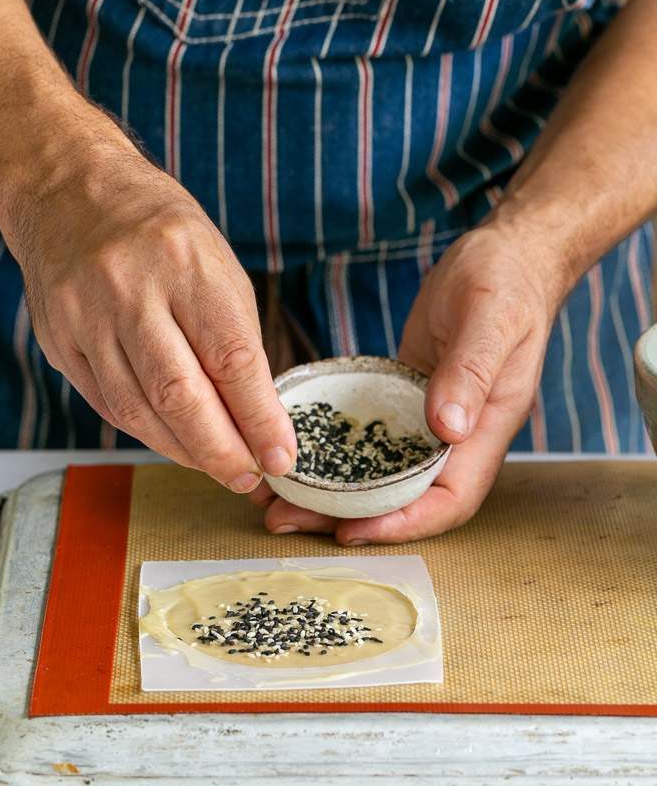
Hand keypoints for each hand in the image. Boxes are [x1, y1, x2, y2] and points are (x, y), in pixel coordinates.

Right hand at [0, 123, 295, 491]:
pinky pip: (107, 404)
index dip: (259, 418)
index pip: (230, 358)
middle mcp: (129, 290)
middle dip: (220, 450)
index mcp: (185, 263)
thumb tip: (259, 420)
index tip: (281, 458)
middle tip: (247, 477)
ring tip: (216, 465)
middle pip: (178, 395)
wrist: (69, 192)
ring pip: (138, 410)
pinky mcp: (59, 341)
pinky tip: (173, 440)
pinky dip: (146, 431)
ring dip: (183, 451)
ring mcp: (85, 317)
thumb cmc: (161, 233)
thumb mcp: (216, 266)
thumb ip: (235, 340)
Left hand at [251, 223, 565, 541]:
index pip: (449, 499)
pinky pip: (370, 439)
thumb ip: (469, 372)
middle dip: (349, 517)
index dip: (405, 524)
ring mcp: (430, 420)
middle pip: (405, 499)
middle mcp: (457, 436)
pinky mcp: (406, 399)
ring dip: (333, 492)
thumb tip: (447, 429)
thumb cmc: (508, 282)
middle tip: (285, 519)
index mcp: (486, 428)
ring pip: (381, 474)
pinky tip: (298, 454)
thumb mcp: (490, 320)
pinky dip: (336, 453)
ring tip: (278, 499)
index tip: (353, 529)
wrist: (506, 255)